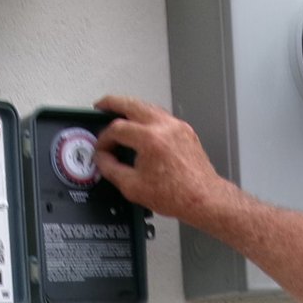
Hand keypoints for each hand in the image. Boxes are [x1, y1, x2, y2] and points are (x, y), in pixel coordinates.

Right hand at [94, 94, 237, 225]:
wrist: (202, 198)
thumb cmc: (176, 195)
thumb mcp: (132, 187)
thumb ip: (111, 169)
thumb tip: (102, 159)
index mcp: (150, 139)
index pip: (117, 128)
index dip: (104, 139)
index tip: (101, 149)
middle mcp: (164, 126)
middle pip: (131, 104)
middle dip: (112, 103)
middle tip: (100, 107)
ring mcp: (177, 126)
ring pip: (148, 106)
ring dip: (131, 108)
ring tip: (118, 113)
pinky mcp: (185, 130)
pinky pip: (161, 116)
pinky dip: (147, 117)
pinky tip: (140, 126)